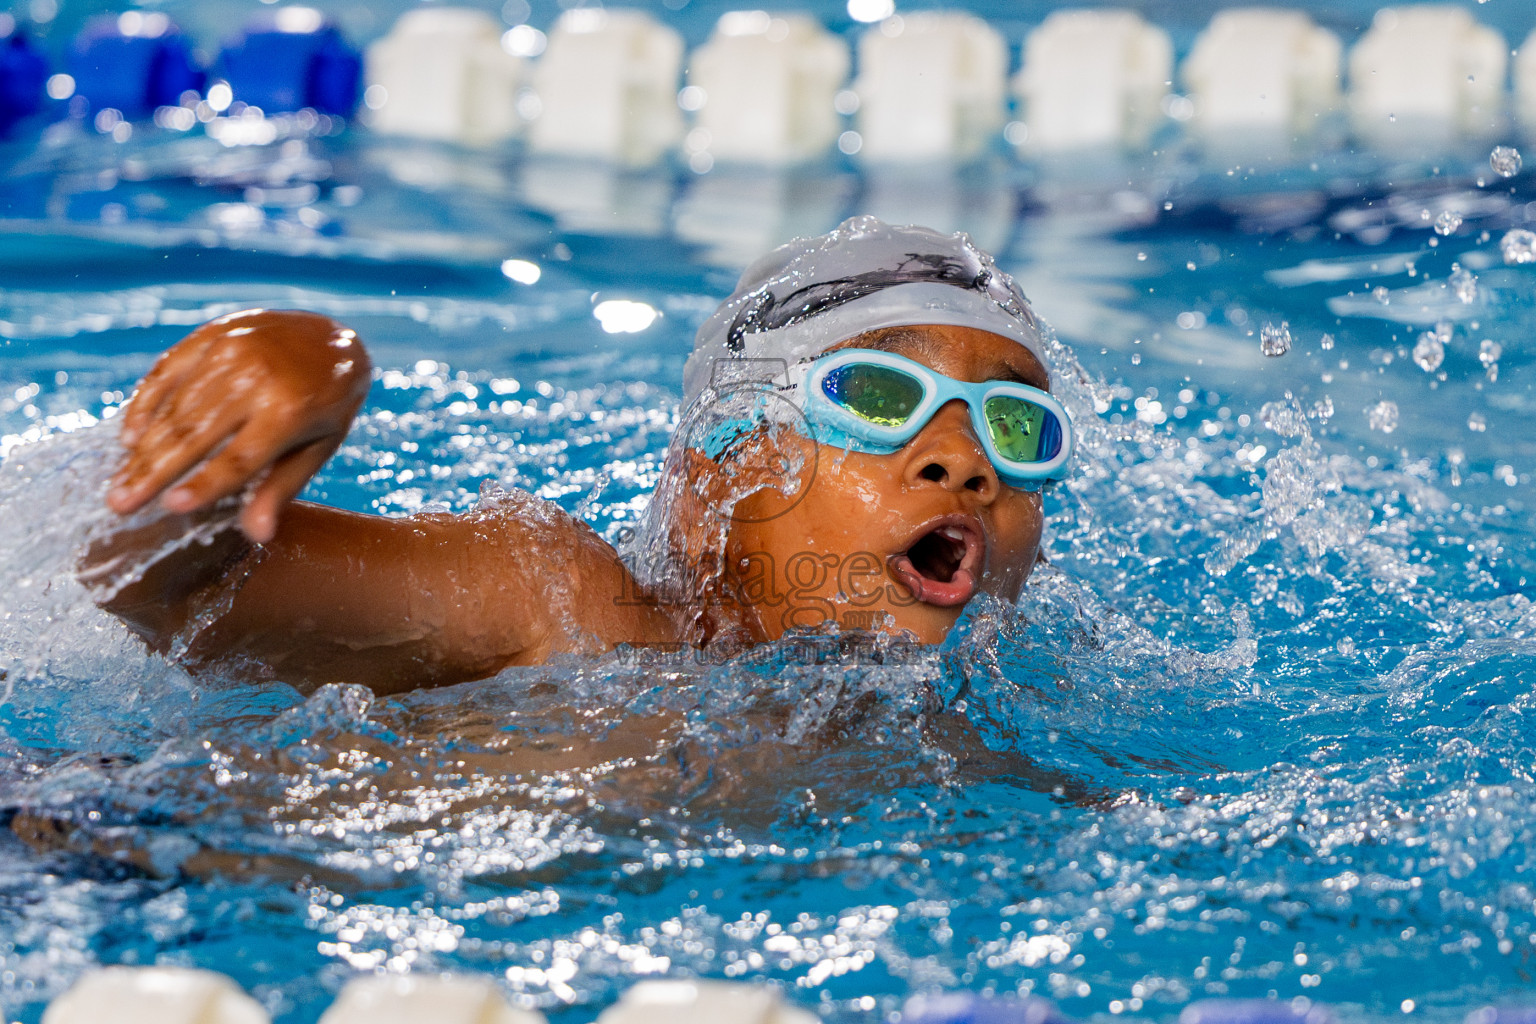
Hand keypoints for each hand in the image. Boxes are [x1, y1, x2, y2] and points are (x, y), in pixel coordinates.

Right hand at [108, 309, 371, 542]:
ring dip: (144, 450)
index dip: (205, 483)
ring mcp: (230, 352)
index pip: (239, 456)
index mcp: (289, 411)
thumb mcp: (318, 447)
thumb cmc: (326, 405)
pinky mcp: (211, 336)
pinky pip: (167, 373)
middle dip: (153, 473)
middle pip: (195, 434)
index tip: (170, 507)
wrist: (330, 337)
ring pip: (176, 409)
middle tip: (119, 505)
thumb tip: (258, 536)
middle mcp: (256, 379)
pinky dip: (145, 406)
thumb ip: (282, 487)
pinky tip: (129, 438)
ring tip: (120, 484)